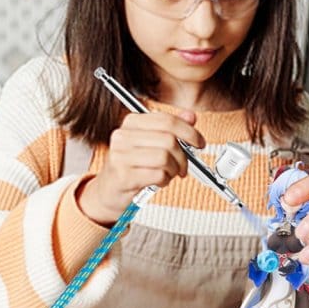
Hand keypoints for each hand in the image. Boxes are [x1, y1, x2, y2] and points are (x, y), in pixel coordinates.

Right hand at [76, 110, 204, 224]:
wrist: (108, 191)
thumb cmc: (132, 166)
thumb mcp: (152, 144)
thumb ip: (171, 129)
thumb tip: (190, 116)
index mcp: (131, 123)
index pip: (167, 120)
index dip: (189, 132)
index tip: (199, 142)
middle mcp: (123, 136)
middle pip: (169, 140)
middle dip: (183, 157)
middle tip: (183, 167)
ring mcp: (120, 156)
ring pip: (165, 158)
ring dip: (174, 169)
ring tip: (168, 174)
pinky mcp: (123, 175)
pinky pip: (158, 175)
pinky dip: (165, 180)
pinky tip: (158, 181)